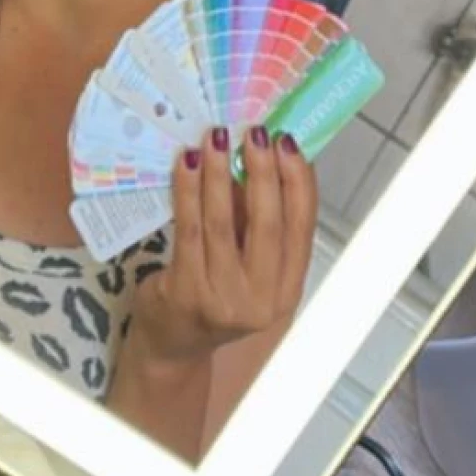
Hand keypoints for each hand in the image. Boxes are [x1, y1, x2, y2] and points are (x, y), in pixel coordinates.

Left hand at [125, 126, 317, 369]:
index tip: (287, 142)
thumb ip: (257, 220)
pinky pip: (189, 228)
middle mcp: (262, 300)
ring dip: (220, 172)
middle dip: (262, 171)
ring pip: (223, 221)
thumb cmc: (215, 291)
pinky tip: (188, 162)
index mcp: (287, 288)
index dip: (298, 180)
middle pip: (268, 223)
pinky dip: (188, 189)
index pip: (302, 226)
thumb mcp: (248, 263)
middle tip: (254, 132)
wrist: (173, 343)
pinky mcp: (186, 292)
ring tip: (216, 137)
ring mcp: (223, 299)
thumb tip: (260, 154)